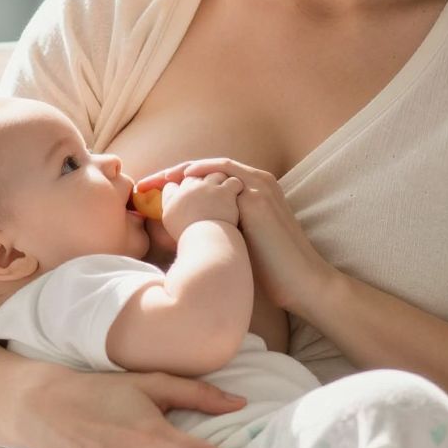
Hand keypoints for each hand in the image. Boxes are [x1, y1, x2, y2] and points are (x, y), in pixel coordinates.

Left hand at [138, 159, 337, 312]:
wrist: (301, 281)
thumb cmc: (272, 269)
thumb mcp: (241, 241)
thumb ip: (222, 227)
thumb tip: (188, 232)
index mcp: (254, 193)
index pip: (211, 179)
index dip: (180, 182)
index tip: (153, 193)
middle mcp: (258, 184)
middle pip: (208, 168)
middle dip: (174, 173)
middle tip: (146, 183)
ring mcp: (259, 188)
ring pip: (214, 166)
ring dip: (183, 169)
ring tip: (156, 180)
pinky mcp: (258, 197)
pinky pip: (224, 174)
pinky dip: (202, 172)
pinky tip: (181, 180)